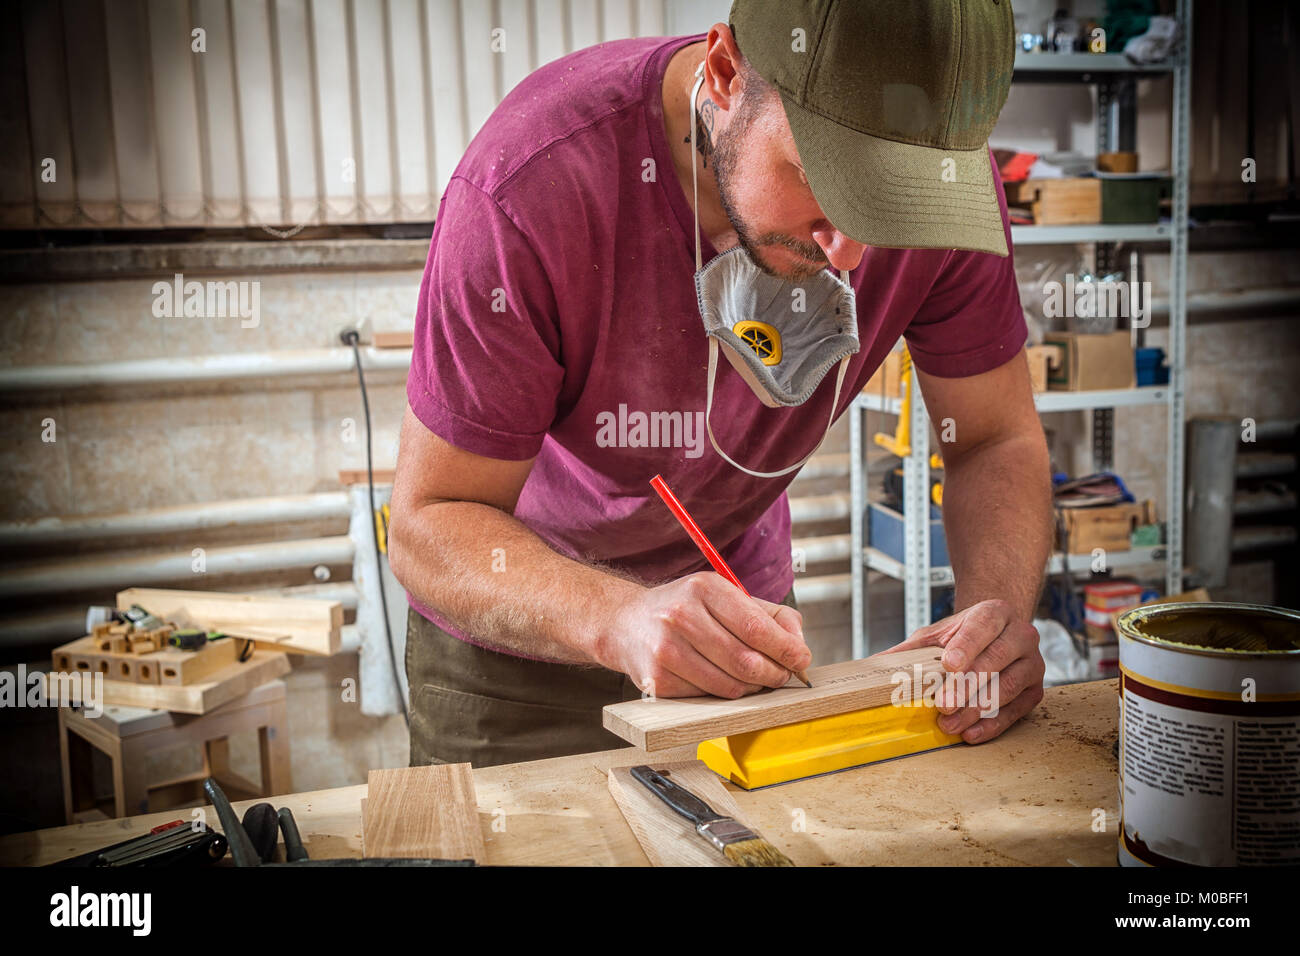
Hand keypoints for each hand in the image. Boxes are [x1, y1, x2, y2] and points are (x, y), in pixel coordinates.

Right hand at [598, 572, 810, 698]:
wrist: (626, 623)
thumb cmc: (685, 609)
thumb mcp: (725, 596)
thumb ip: (769, 615)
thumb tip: (799, 643)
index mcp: (705, 588)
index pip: (757, 628)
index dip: (787, 650)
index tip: (802, 660)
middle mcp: (682, 616)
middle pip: (746, 661)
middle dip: (774, 674)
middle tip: (781, 675)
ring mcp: (667, 649)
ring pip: (729, 685)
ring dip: (751, 688)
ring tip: (753, 679)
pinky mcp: (658, 679)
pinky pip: (707, 698)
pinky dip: (722, 695)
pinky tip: (720, 680)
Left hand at [879, 598, 1043, 743]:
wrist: (997, 637)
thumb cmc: (964, 636)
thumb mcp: (935, 635)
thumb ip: (910, 649)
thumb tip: (874, 666)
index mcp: (996, 613)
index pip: (982, 626)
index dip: (966, 645)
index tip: (949, 665)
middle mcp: (1021, 635)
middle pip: (996, 660)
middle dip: (967, 685)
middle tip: (944, 704)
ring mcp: (1032, 663)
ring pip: (1008, 687)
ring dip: (977, 709)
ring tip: (950, 723)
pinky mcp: (1035, 689)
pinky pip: (1016, 710)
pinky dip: (993, 724)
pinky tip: (971, 732)